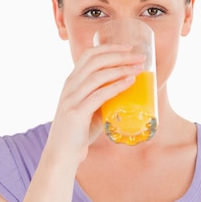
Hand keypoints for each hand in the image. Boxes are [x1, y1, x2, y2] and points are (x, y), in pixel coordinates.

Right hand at [46, 43, 144, 164]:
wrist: (61, 155)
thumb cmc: (78, 133)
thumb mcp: (88, 109)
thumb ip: (101, 99)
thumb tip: (125, 91)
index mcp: (71, 83)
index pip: (88, 55)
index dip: (109, 47)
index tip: (128, 46)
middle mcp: (70, 87)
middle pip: (95, 60)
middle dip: (119, 55)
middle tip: (139, 56)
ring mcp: (72, 99)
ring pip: (98, 75)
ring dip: (121, 68)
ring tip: (138, 67)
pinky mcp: (77, 113)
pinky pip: (99, 95)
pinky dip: (116, 86)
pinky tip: (130, 82)